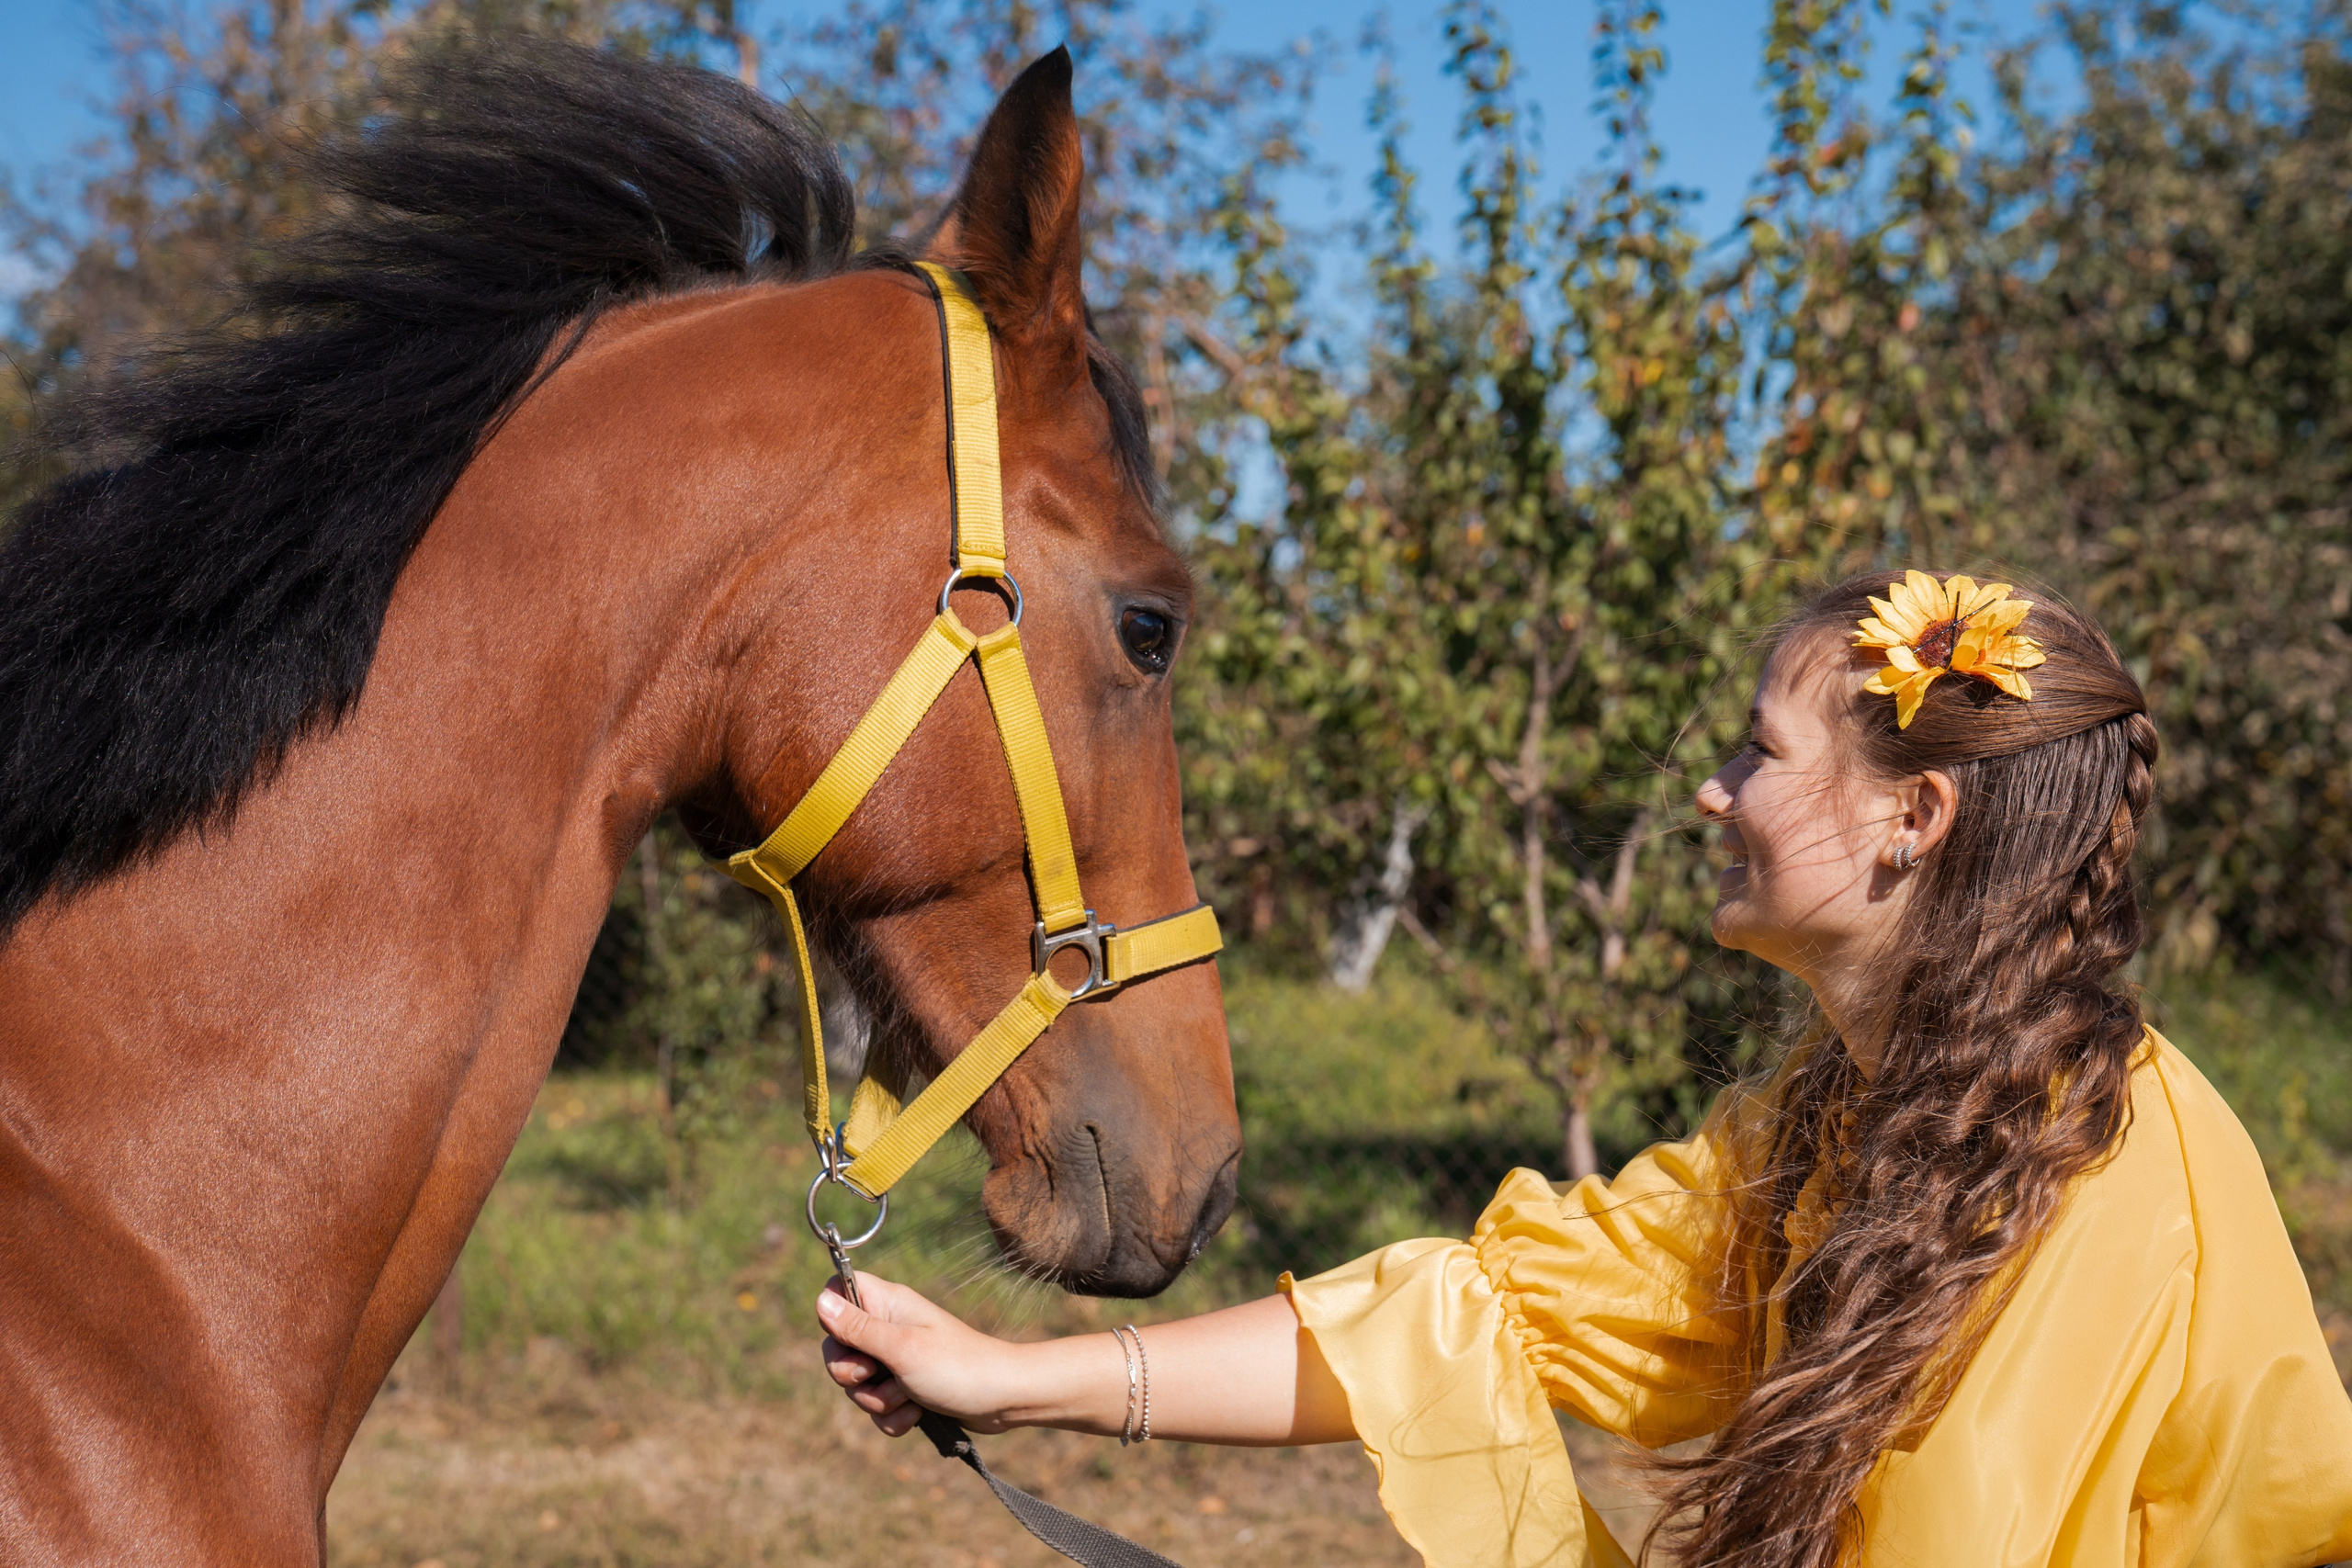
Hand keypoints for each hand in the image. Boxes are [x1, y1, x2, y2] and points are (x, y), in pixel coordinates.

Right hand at [817, 1275, 1031, 1436]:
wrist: (1003, 1400)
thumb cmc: (957, 1366)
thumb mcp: (901, 1348)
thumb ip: (858, 1328)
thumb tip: (820, 1300)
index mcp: (888, 1304)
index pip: (838, 1290)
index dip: (832, 1315)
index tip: (849, 1336)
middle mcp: (889, 1327)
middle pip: (837, 1347)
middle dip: (850, 1374)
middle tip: (876, 1373)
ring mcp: (897, 1359)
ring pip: (856, 1385)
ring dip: (878, 1400)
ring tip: (908, 1395)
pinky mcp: (906, 1388)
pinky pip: (878, 1407)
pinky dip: (893, 1417)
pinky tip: (916, 1415)